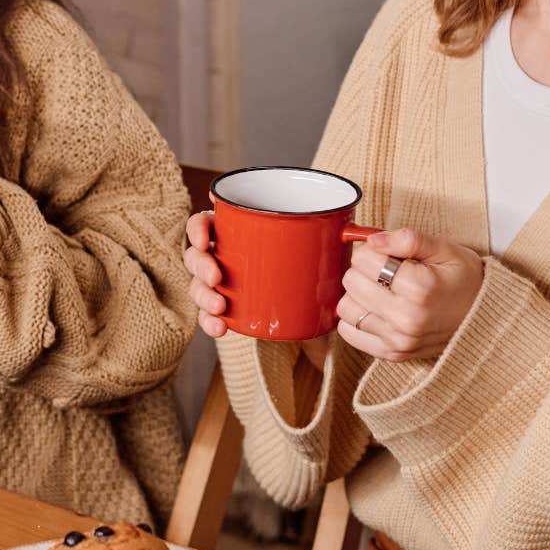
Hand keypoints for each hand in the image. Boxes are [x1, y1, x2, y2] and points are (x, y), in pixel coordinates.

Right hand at [184, 211, 333, 368]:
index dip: (198, 229)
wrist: (313, 302)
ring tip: (220, 306)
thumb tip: (354, 232)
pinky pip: (208, 315)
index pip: (205, 222)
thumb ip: (332, 235)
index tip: (206, 239)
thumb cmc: (309, 261)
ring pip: (197, 285)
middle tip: (216, 277)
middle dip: (201, 265)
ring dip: (203, 295)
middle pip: (196, 254)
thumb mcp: (318, 244)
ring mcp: (220, 283)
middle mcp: (222, 254)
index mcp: (235, 230)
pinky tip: (220, 327)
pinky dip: (210, 322)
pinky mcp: (225, 308)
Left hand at [335, 228, 484, 360]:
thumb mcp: (445, 249)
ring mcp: (398, 339)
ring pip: (346, 308)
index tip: (389, 255)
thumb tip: (372, 240)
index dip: (372, 250)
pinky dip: (356, 317)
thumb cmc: (464, 280)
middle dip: (364, 270)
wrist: (484, 318)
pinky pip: (349, 332)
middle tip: (386, 271)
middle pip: (351, 281)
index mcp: (420, 287)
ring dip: (358, 294)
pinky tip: (375, 308)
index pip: (363, 259)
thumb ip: (407, 239)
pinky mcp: (392, 353)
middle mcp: (406, 318)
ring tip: (381, 290)